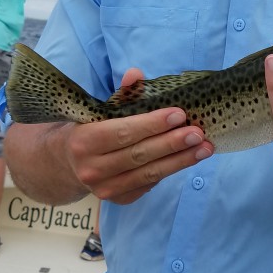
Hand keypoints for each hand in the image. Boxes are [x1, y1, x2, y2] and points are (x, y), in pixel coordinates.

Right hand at [55, 67, 213, 203]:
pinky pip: (149, 185)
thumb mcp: (102, 110)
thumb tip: (136, 73)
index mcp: (84, 141)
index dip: (152, 124)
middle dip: (172, 143)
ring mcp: (105, 188)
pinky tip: (188, 159)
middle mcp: (92, 169)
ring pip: (148, 174)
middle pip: (139, 155)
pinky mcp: (119, 200)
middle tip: (198, 133)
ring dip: (180, 161)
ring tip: (204, 148)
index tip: (179, 114)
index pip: (124, 132)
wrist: (68, 165)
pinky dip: (170, 170)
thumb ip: (121, 93)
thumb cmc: (91, 130)